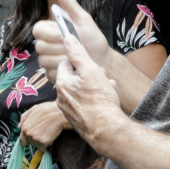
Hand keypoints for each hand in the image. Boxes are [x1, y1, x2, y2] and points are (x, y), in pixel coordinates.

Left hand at [18, 100, 66, 147]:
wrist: (59, 113)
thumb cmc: (48, 109)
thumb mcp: (33, 109)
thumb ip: (24, 118)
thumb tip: (19, 127)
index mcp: (24, 127)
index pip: (22, 140)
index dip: (28, 139)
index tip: (34, 137)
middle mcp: (28, 134)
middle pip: (30, 144)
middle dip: (35, 140)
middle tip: (43, 132)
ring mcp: (35, 139)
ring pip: (37, 146)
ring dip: (41, 143)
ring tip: (48, 132)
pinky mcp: (43, 143)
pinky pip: (44, 149)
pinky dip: (47, 145)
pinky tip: (51, 136)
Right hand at [33, 0, 109, 83]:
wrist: (103, 61)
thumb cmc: (93, 39)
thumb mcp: (83, 19)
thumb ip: (70, 4)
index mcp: (52, 30)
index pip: (37, 30)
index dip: (50, 34)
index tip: (64, 35)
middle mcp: (47, 45)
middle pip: (39, 46)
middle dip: (59, 48)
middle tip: (74, 48)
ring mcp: (48, 60)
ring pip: (44, 61)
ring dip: (62, 60)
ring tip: (75, 58)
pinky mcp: (52, 74)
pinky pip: (49, 74)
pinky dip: (63, 71)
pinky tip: (73, 68)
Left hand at [54, 21, 121, 149]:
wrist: (105, 129)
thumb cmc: (99, 99)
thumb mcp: (90, 70)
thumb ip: (77, 53)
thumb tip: (67, 38)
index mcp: (62, 83)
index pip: (65, 63)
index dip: (80, 61)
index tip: (92, 65)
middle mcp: (61, 97)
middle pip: (74, 78)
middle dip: (90, 75)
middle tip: (103, 77)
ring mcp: (68, 110)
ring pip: (80, 91)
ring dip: (94, 87)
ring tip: (108, 89)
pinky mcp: (76, 120)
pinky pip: (84, 104)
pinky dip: (93, 100)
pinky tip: (105, 101)